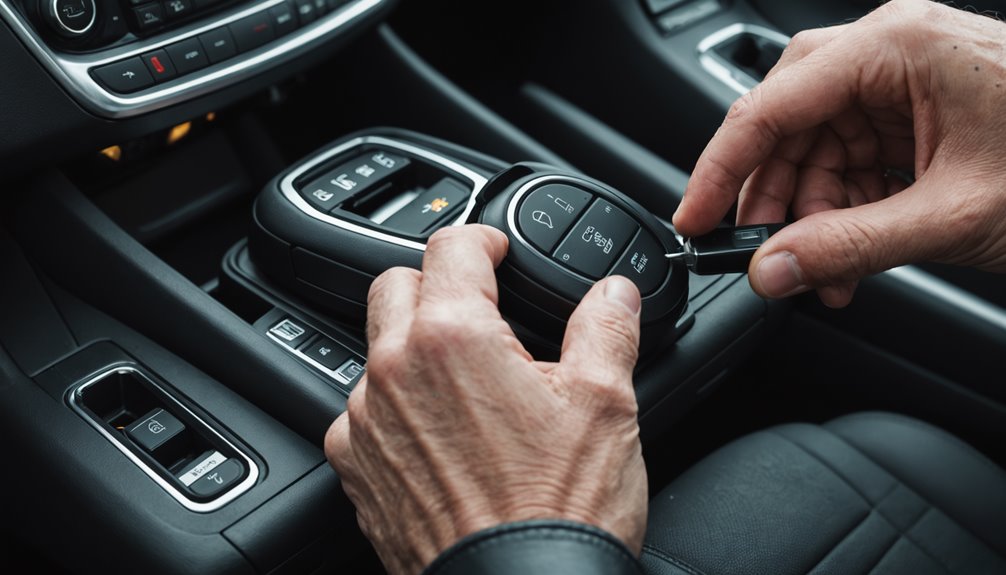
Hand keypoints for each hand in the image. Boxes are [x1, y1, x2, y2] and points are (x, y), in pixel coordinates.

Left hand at [324, 225, 646, 574]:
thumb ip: (606, 328)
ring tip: (467, 386)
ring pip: (376, 351)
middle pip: (395, 286)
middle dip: (435, 284)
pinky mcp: (356, 469)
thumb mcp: (604, 405)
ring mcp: (367, 422)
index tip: (495, 249)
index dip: (483, 237)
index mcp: (454, 338)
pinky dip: (395, 410)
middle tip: (478, 310)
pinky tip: (439, 436)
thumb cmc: (558, 511)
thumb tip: (614, 293)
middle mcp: (395, 371)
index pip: (451, 245)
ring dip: (414, 351)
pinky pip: (362, 413)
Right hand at [673, 0, 1005, 307]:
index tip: (694, 218)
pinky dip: (844, 210)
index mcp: (898, 47)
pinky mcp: (917, 112)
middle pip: (789, 125)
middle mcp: (893, 52)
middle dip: (776, 200)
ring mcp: (905, 81)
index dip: (722, 169)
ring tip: (829, 274)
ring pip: (817, 149)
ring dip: (814, 217)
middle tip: (768, 255)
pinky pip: (853, 159)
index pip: (772, 106)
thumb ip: (849, 245)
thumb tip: (772, 269)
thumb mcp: (951, 216)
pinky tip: (853, 253)